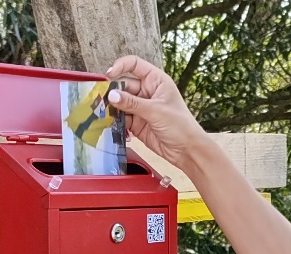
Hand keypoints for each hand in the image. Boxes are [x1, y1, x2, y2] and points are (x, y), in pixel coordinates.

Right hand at [105, 55, 206, 169]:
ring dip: (112, 107)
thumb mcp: (156, 111)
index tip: (109, 74)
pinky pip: (121, 118)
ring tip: (103, 112)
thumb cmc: (181, 126)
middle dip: (113, 91)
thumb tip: (111, 96)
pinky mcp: (137, 123)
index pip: (134, 65)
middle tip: (102, 99)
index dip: (121, 66)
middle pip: (123, 85)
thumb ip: (132, 103)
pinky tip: (109, 123)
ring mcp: (141, 107)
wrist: (188, 151)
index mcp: (156, 81)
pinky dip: (115, 120)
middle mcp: (147, 92)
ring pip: (120, 102)